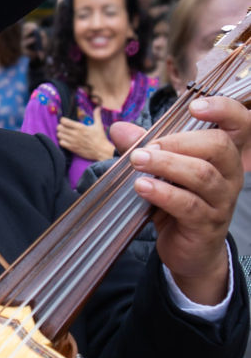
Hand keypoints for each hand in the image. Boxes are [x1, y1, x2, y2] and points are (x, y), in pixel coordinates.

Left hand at [56, 111, 113, 162]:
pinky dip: (62, 141)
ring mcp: (73, 141)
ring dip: (60, 133)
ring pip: (59, 135)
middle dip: (60, 126)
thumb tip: (98, 107)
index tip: (64, 121)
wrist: (101, 151)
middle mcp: (75, 134)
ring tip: (64, 133)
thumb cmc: (100, 138)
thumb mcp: (98, 125)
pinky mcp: (72, 148)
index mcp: (80, 127)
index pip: (64, 121)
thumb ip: (96, 115)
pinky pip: (61, 143)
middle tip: (64, 127)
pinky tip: (66, 140)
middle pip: (60, 128)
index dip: (63, 120)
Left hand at [110, 96, 246, 303]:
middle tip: (144, 148)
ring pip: (202, 175)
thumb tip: (119, 128)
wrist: (189, 252)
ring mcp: (222, 201)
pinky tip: (142, 187)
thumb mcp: (162, 173)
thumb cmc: (178, 204)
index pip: (239, 124)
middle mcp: (230, 176)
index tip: (195, 106)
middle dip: (178, 141)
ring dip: (165, 164)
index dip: (224, 110)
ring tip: (137, 162)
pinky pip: (188, 205)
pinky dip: (162, 193)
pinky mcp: (207, 225)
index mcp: (224, 156)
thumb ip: (145, 148)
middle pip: (218, 146)